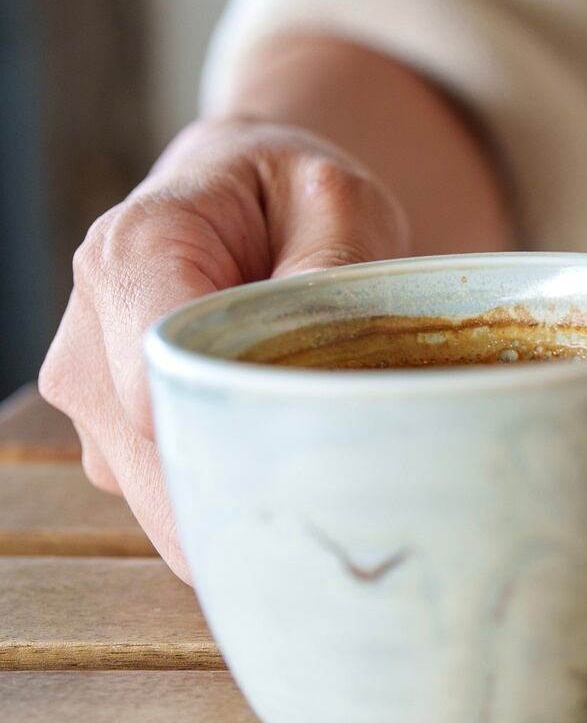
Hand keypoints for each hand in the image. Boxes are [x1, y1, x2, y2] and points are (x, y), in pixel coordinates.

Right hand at [38, 118, 411, 580]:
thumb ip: (333, 270)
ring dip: (251, 512)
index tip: (326, 464)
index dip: (240, 438)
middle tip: (362, 524)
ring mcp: (92, 408)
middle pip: (160, 464)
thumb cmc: (293, 199)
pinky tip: (306, 499)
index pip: (160, 382)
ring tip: (342, 500)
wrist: (242, 200)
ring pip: (165, 502)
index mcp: (132, 256)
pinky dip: (240, 511)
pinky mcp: (117, 450)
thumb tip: (324, 357)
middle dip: (258, 499)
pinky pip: (175, 505)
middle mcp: (89, 340)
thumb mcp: (336, 199)